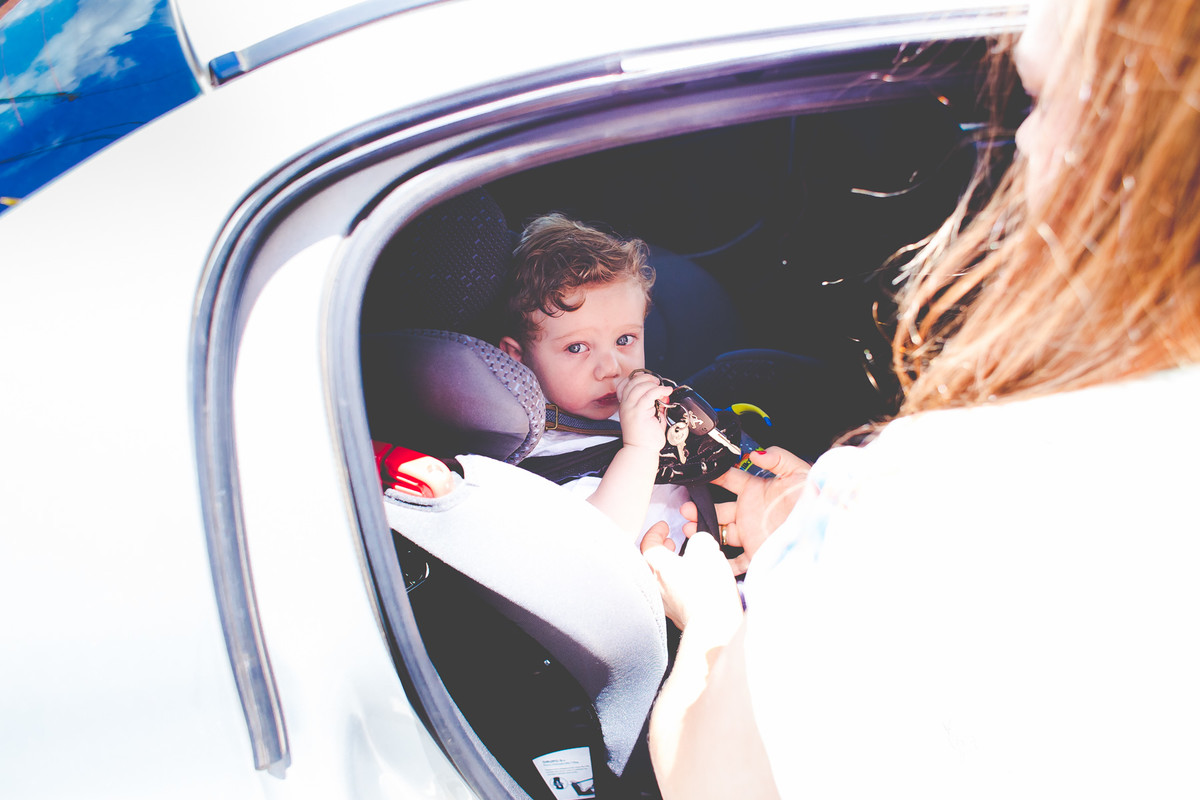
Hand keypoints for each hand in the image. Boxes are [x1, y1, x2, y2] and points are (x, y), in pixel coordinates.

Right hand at [616, 371, 671, 450]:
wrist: (642, 451)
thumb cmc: (646, 438)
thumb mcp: (651, 416)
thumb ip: (656, 404)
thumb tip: (664, 394)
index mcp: (625, 406)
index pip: (624, 385)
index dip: (635, 378)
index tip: (648, 379)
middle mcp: (625, 406)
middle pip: (632, 382)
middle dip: (646, 377)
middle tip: (657, 382)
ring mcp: (630, 408)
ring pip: (639, 386)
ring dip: (653, 383)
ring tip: (663, 388)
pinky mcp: (638, 412)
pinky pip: (649, 395)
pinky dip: (659, 390)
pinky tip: (666, 391)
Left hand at [641, 521, 743, 630]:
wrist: (714, 626)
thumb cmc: (708, 589)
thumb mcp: (707, 551)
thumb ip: (700, 540)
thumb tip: (700, 542)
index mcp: (658, 566)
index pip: (648, 543)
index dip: (655, 532)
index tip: (663, 527)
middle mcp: (656, 585)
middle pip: (649, 562)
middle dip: (659, 550)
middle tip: (669, 543)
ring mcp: (664, 602)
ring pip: (659, 579)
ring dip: (668, 567)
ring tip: (682, 562)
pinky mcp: (676, 615)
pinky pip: (670, 594)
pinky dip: (676, 583)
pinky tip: (691, 583)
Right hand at [681, 447, 810, 574]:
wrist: (825, 530)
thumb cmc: (816, 501)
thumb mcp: (799, 472)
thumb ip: (777, 458)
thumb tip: (756, 453)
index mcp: (758, 490)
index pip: (729, 479)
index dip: (713, 477)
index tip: (699, 475)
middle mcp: (751, 511)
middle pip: (718, 508)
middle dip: (700, 508)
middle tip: (687, 508)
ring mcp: (751, 533)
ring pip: (721, 532)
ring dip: (704, 531)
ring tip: (690, 529)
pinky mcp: (756, 552)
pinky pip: (735, 561)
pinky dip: (721, 562)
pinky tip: (708, 557)